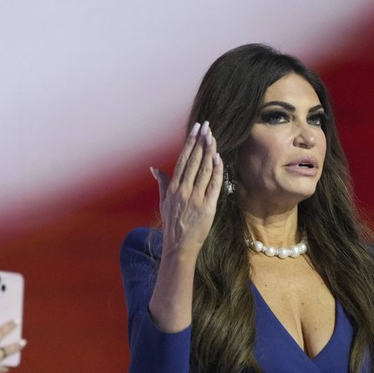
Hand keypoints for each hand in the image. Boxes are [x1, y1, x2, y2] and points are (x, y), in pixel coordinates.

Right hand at [150, 121, 222, 258]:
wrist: (179, 246)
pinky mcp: (207, 207)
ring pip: (204, 170)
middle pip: (194, 161)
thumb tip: (154, 168)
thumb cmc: (172, 224)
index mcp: (173, 188)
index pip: (183, 160)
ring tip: (213, 137)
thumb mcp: (164, 202)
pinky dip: (216, 171)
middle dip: (200, 142)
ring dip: (209, 152)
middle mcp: (184, 190)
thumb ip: (162, 183)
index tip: (195, 129)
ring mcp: (195, 198)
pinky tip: (219, 158)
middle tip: (206, 126)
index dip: (190, 143)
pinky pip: (213, 185)